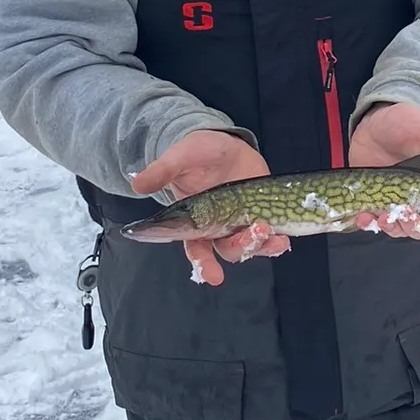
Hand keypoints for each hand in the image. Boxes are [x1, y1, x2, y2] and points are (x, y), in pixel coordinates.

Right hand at [130, 130, 289, 285]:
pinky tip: (284, 237)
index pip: (196, 249)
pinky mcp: (262, 212)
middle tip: (254, 233)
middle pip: (229, 250)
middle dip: (243, 247)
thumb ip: (161, 171)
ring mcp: (241, 222)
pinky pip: (270, 233)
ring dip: (264, 246)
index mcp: (194, 222)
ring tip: (277, 240)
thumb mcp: (178, 157)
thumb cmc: (196, 153)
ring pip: (252, 245)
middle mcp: (218, 228)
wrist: (223, 144)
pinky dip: (278, 238)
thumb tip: (136, 184)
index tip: (212, 276)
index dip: (203, 264)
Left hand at [348, 103, 419, 240]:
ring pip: (401, 229)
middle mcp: (419, 200)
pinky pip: (374, 222)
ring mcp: (396, 203)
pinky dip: (370, 224)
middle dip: (417, 226)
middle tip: (407, 212)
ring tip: (386, 215)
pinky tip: (365, 217)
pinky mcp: (374, 202)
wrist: (376, 121)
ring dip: (395, 227)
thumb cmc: (409, 123)